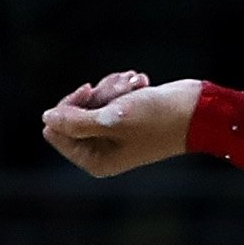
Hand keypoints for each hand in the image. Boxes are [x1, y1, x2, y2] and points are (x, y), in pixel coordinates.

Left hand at [39, 72, 198, 177]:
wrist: (197, 111)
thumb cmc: (158, 118)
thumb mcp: (113, 118)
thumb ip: (75, 121)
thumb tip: (46, 119)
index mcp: (96, 160)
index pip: (55, 130)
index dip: (69, 107)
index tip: (90, 93)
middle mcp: (102, 150)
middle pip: (72, 112)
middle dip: (97, 94)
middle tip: (121, 87)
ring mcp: (113, 134)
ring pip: (92, 100)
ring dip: (113, 86)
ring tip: (136, 84)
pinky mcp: (125, 118)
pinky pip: (108, 95)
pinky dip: (123, 86)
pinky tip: (142, 83)